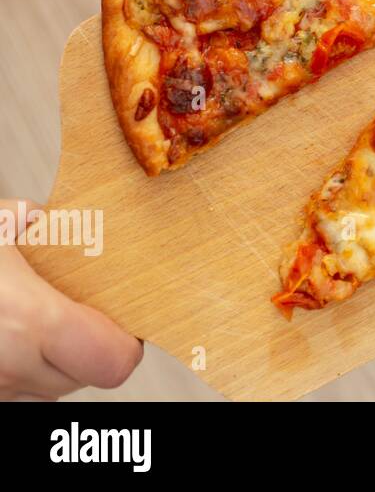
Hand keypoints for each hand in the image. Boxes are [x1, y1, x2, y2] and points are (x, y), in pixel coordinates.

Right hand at [0, 200, 141, 399]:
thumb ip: (21, 220)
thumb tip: (34, 217)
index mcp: (30, 320)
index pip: (114, 362)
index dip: (125, 344)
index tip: (124, 323)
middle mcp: (10, 365)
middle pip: (82, 379)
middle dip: (86, 350)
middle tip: (79, 315)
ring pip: (44, 391)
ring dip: (49, 364)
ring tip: (32, 323)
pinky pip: (10, 394)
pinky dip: (14, 372)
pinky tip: (4, 336)